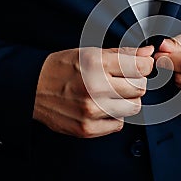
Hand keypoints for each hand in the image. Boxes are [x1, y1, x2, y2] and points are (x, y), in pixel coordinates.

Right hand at [33, 46, 153, 137]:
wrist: (32, 87)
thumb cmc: (62, 67)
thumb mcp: (91, 52)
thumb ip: (123, 53)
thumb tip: (148, 53)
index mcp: (95, 63)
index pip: (141, 67)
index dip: (145, 66)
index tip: (142, 66)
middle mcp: (94, 87)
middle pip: (140, 88)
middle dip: (136, 82)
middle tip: (123, 80)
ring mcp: (90, 110)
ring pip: (134, 107)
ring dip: (128, 100)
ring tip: (112, 94)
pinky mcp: (87, 128)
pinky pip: (119, 124)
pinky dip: (115, 116)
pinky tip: (103, 107)